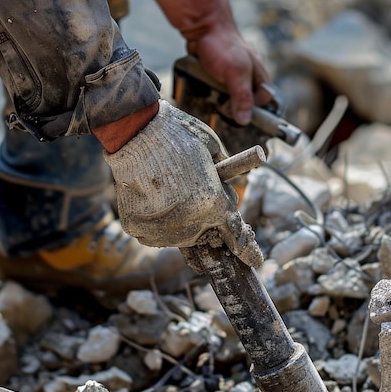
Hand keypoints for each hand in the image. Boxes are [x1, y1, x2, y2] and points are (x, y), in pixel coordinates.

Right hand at [102, 101, 263, 267]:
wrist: (136, 130)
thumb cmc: (179, 135)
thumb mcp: (214, 152)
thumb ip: (224, 179)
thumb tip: (226, 195)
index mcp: (213, 204)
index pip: (236, 236)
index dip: (247, 250)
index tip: (254, 261)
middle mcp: (190, 223)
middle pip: (206, 235)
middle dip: (205, 221)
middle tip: (192, 196)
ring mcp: (161, 229)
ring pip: (179, 236)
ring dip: (179, 221)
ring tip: (167, 190)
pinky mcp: (138, 228)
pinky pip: (153, 233)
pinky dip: (155, 220)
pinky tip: (151, 196)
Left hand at [187, 25, 272, 125]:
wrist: (201, 27)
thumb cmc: (221, 46)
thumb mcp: (235, 72)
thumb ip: (242, 96)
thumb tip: (245, 120)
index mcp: (259, 76)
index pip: (263, 102)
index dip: (251, 110)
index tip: (236, 114)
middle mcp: (248, 77)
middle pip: (245, 103)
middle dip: (233, 108)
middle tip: (221, 106)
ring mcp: (232, 77)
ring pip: (230, 99)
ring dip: (220, 102)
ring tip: (212, 99)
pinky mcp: (218, 76)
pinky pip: (216, 92)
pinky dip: (210, 95)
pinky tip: (204, 93)